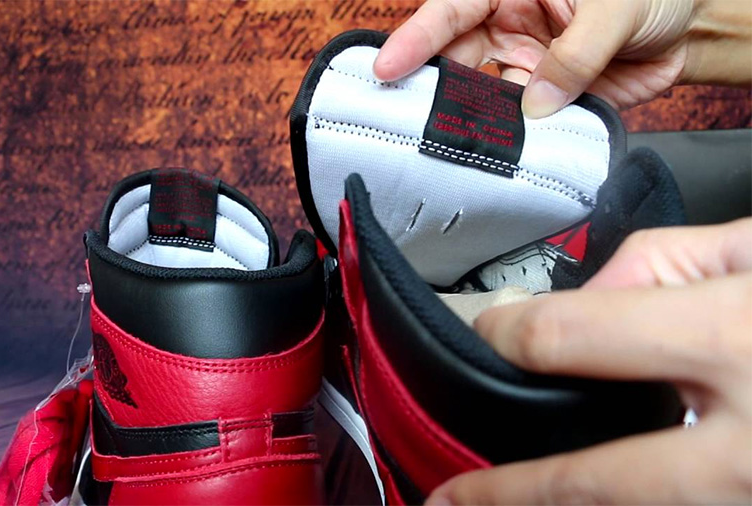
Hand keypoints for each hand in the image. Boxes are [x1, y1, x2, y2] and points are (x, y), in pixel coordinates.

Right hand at [374, 0, 751, 117]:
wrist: (691, 28)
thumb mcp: (615, 7)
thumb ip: (575, 56)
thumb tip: (535, 104)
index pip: (452, 10)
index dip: (416, 38)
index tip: (388, 66)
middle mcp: (509, 25)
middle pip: (455, 59)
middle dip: (434, 89)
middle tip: (411, 118)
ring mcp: (523, 64)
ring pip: (480, 96)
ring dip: (472, 120)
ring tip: (460, 142)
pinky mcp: (543, 99)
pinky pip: (517, 123)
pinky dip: (509, 138)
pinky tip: (503, 150)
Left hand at [427, 218, 751, 504]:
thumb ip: (663, 264)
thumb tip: (587, 300)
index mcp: (732, 341)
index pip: (569, 337)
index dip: (508, 336)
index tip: (488, 337)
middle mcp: (742, 446)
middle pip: (587, 482)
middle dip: (507, 493)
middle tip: (449, 499)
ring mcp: (751, 495)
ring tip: (502, 503)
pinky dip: (628, 503)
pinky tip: (593, 495)